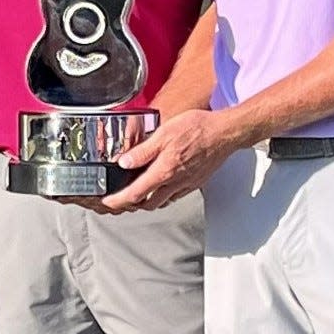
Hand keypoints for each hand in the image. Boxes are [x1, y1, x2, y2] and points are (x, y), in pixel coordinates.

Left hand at [100, 109, 234, 212]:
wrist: (225, 133)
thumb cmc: (197, 129)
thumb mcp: (164, 133)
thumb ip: (143, 151)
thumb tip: (123, 162)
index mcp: (164, 171)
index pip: (136, 193)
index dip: (119, 200)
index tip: (108, 202)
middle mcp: (175, 183)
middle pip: (147, 203)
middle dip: (131, 205)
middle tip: (120, 198)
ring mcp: (186, 185)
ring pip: (162, 202)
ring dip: (147, 202)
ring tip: (136, 194)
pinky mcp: (195, 183)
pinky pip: (175, 196)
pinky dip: (163, 196)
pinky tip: (160, 186)